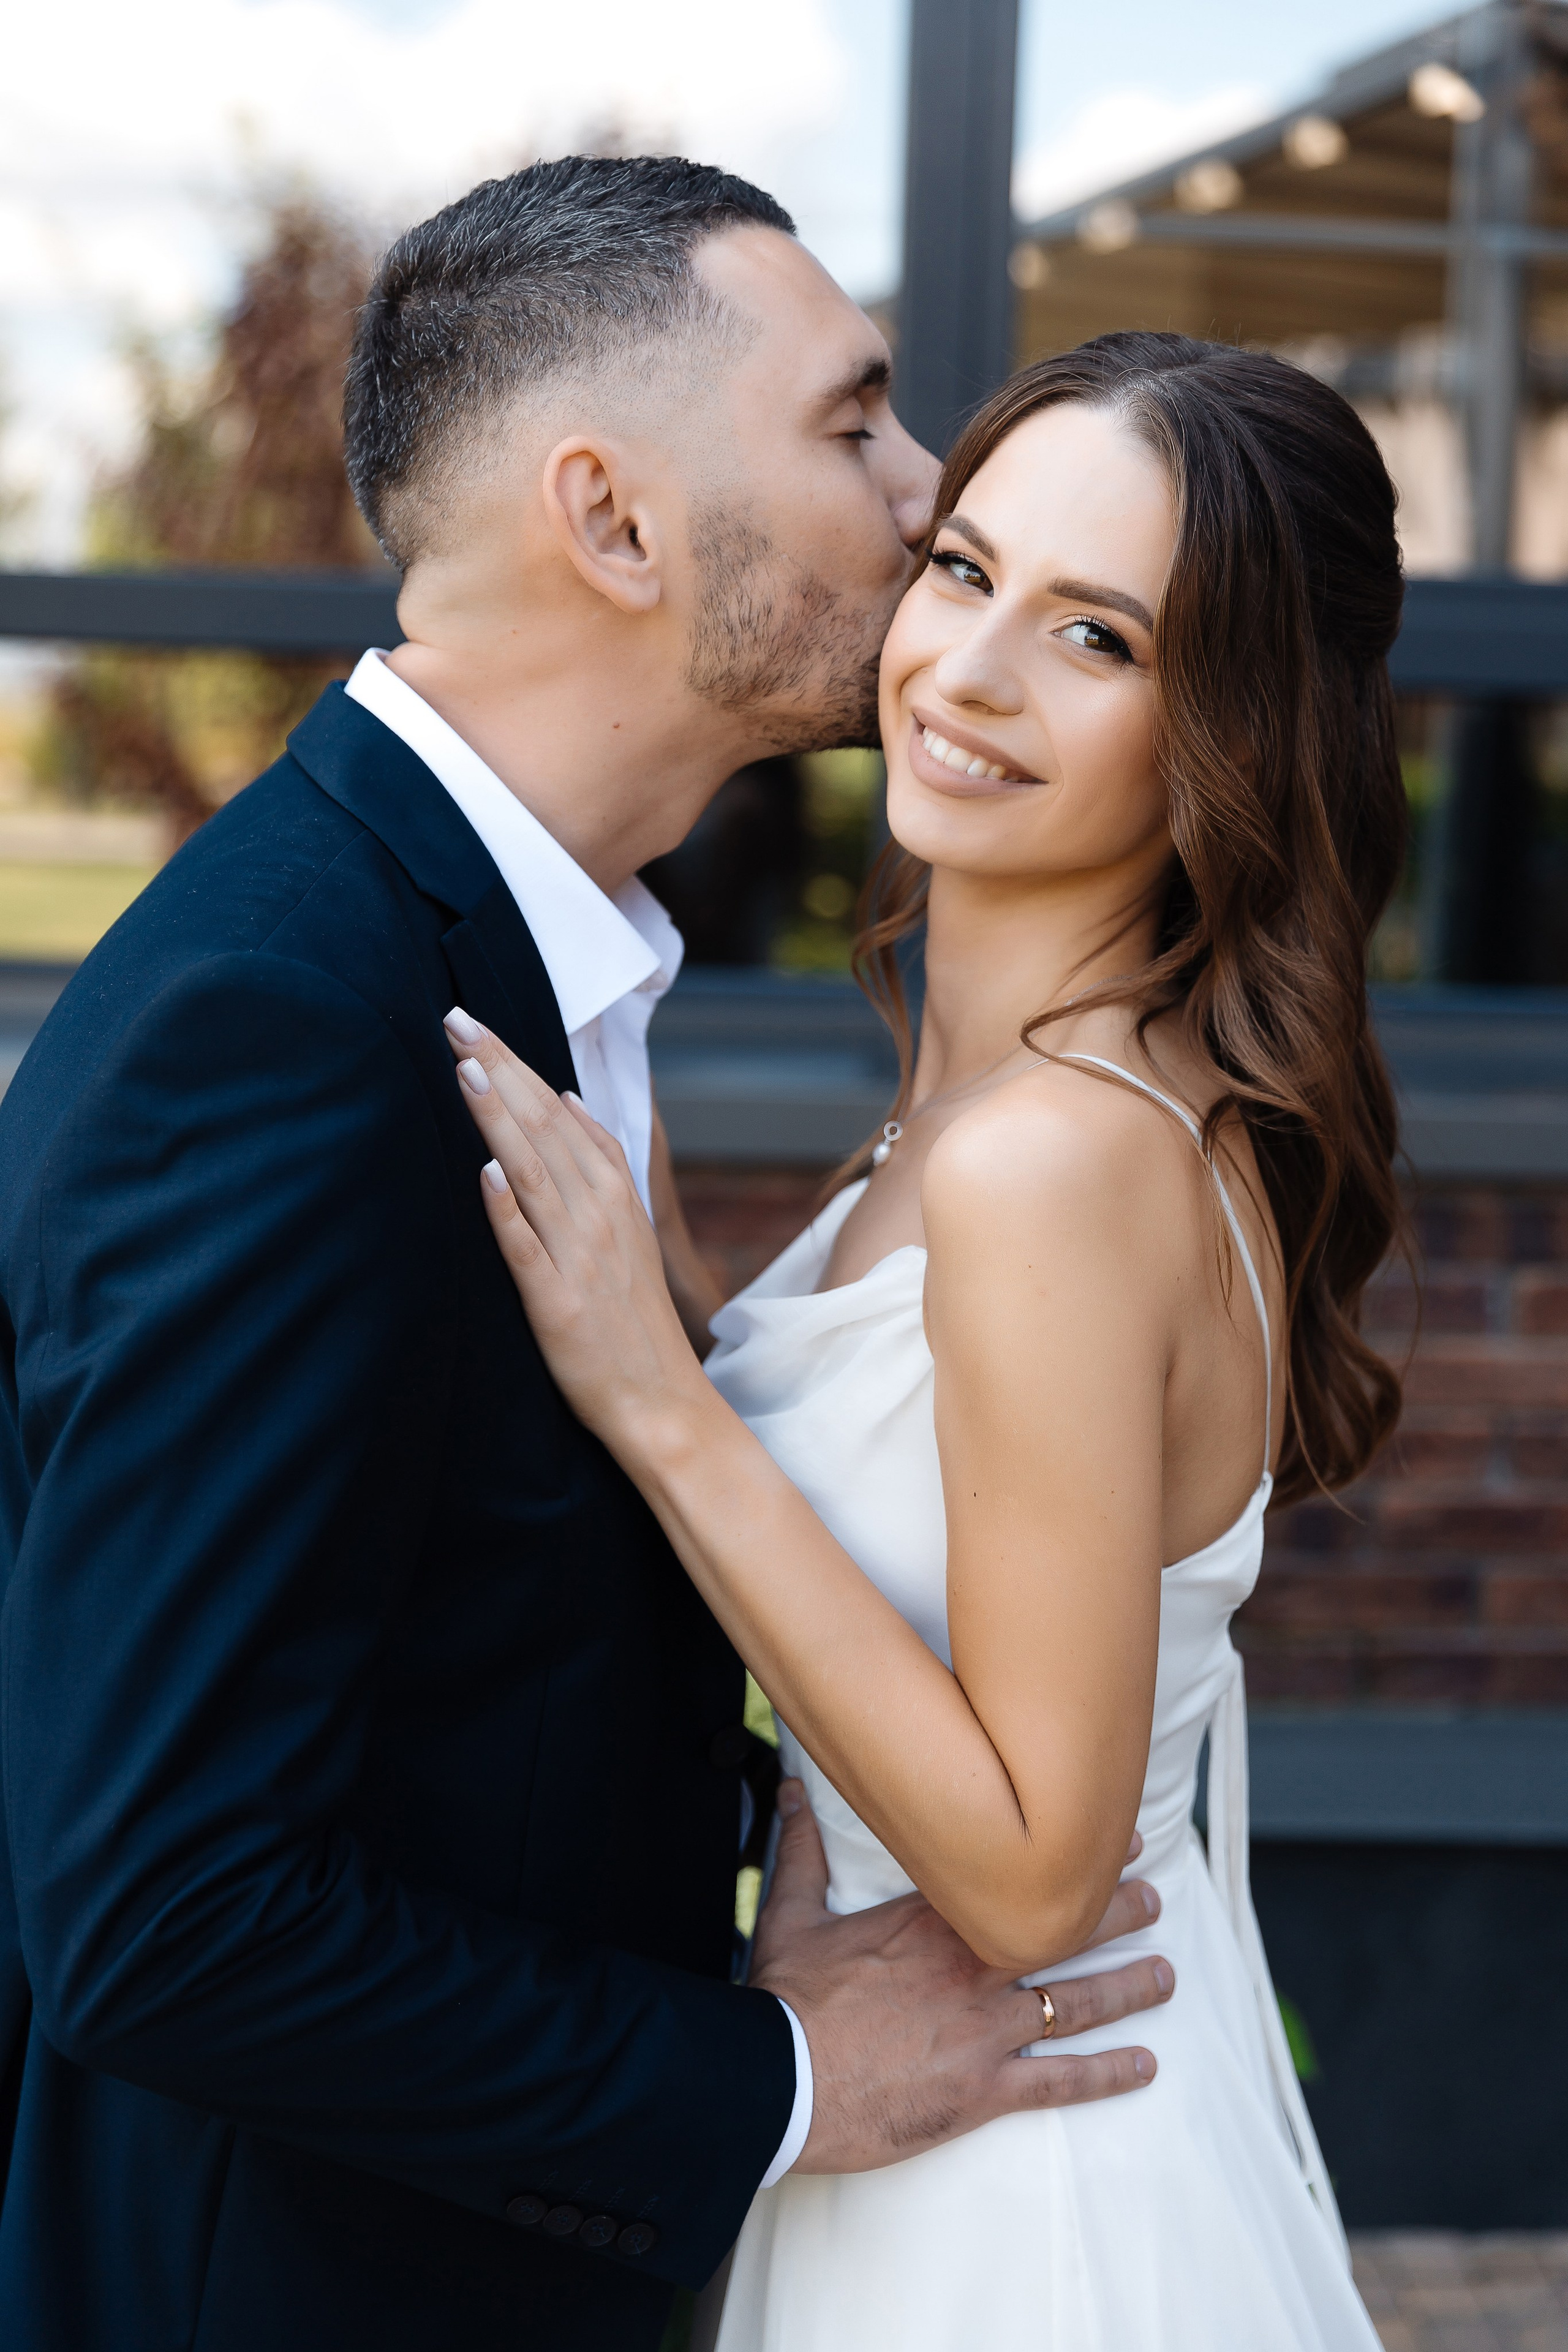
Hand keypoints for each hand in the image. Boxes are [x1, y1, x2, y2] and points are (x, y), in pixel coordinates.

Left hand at [442, 1010, 711, 1452]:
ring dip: (499, 1119)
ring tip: (464, 1070)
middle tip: (455, 1019)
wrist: (663, 1403)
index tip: (476, 1024)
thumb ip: (598, 1165)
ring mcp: (579, 1258)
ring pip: (533, 1173)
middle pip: (544, 1128)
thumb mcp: (627, 1229)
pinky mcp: (558, 1304)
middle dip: (499, 1070)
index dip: (516, 1066)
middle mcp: (600, 1216)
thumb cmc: (634, 1321)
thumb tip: (568, 1099)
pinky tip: (485, 1172)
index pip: (560, 1113)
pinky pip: (527, 1250)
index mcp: (615, 1196)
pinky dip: (507, 1210)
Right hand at [750, 1782, 1171, 2174]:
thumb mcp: (791, 1912)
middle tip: (1152, 1897)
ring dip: (1128, 1986)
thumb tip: (787, 1791)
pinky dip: (1107, 2076)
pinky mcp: (983, 2089)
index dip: (1066, 1856)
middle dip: (1115, 1911)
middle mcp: (972, 1966)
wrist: (782, 2077)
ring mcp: (984, 2028)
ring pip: (1077, 2002)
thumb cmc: (788, 1997)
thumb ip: (802, 1849)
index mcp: (932, 1920)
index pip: (1014, 1876)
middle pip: (1062, 1932)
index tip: (1104, 1837)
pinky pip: (1060, 2081)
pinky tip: (1144, 2069)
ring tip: (1166, 1975)